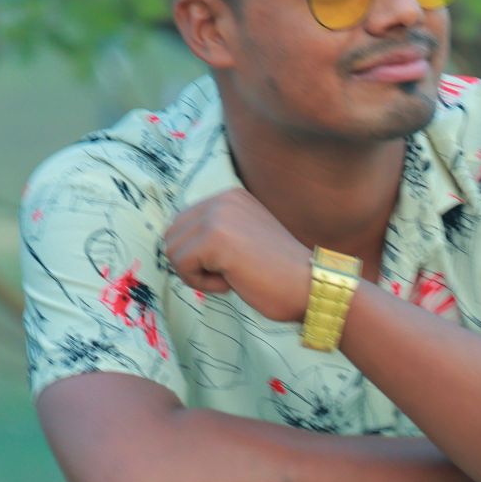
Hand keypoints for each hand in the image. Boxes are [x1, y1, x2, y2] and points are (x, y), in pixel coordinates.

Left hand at [164, 188, 312, 322]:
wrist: (308, 285)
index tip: (230, 263)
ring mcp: (218, 215)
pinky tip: (231, 281)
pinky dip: (201, 283)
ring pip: (172, 250)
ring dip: (196, 273)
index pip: (182, 224)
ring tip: (230, 275)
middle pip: (172, 235)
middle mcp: (222, 198)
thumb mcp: (243, 238)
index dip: (197, 254)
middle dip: (192, 262)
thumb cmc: (277, 272)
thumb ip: (215, 232)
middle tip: (227, 273)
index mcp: (230, 196)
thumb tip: (173, 243)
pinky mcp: (214, 238)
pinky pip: (181, 266)